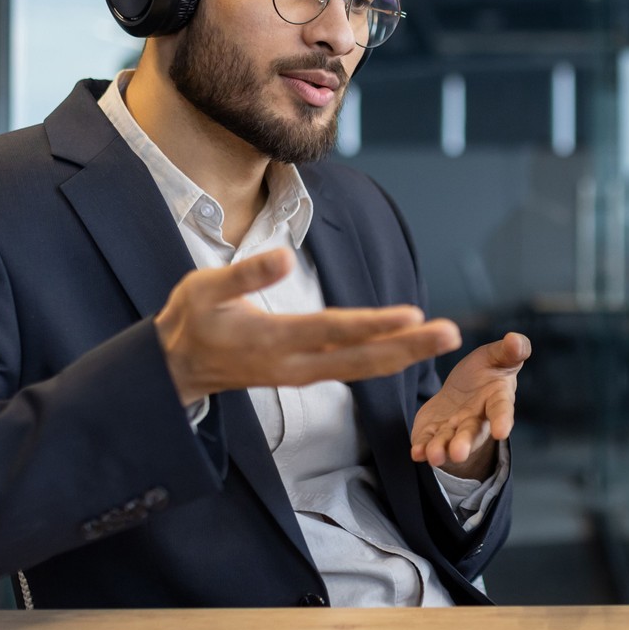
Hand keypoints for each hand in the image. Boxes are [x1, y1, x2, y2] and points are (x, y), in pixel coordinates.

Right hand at [154, 248, 460, 405]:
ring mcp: (302, 374)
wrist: (177, 368)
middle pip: (360, 358)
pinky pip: (353, 369)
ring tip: (444, 338)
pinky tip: (412, 348)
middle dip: (409, 346)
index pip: (331, 330)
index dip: (373, 324)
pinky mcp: (306, 374)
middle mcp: (293, 364)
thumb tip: (284, 254)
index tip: (412, 315)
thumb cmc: (191, 320)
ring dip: (406, 354)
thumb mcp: (204, 289)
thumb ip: (245, 274)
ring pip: (362, 367)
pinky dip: (386, 359)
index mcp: (270, 340)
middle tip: (452, 333)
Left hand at [410, 331, 529, 478]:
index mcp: (497, 399)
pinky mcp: (433, 431)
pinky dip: (422, 447)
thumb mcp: (497, 357)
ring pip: (447, 441)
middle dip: (464, 444)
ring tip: (433, 456)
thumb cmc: (487, 370)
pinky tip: (416, 453)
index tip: (502, 432)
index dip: (502, 420)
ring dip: (440, 449)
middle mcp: (476, 419)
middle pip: (471, 433)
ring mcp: (454, 429)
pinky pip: (427, 440)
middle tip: (458, 453)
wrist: (465, 389)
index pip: (501, 410)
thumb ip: (509, 351)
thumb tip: (516, 340)